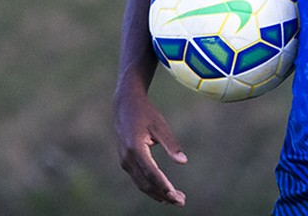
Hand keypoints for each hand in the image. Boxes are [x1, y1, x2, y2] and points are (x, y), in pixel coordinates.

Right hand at [115, 85, 187, 206]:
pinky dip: (150, 188)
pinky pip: (138, 179)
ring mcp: (124, 161)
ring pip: (141, 184)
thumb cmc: (146, 114)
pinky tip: (162, 192)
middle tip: (181, 202)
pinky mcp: (125, 161)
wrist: (125, 105)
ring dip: (157, 194)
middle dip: (163, 195)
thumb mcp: (161, 126)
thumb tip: (183, 162)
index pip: (151, 173)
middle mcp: (127, 158)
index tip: (175, 195)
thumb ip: (171, 145)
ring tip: (175, 200)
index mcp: (135, 148)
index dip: (164, 186)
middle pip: (146, 183)